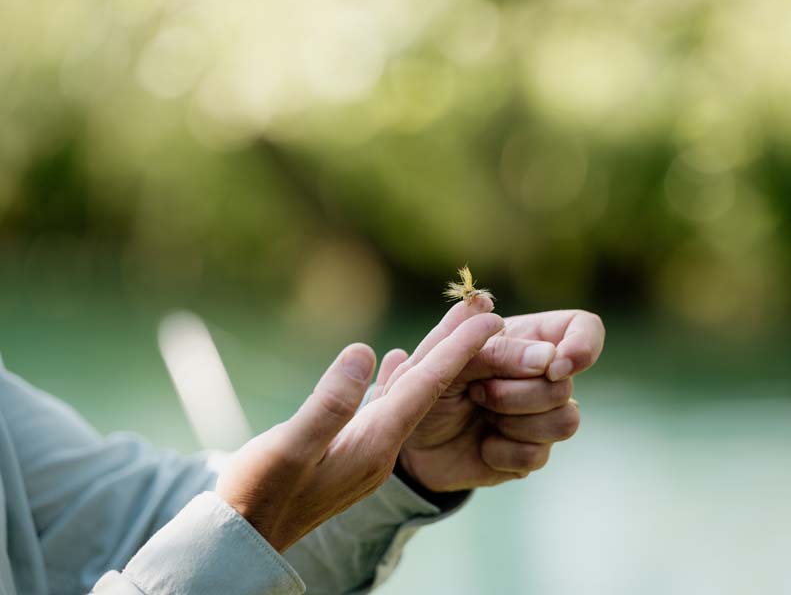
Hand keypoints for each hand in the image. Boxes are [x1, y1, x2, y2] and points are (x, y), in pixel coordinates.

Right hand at [216, 312, 502, 551]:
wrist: (247, 538)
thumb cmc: (260, 494)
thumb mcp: (289, 449)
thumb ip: (329, 404)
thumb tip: (365, 352)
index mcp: (374, 444)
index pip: (426, 388)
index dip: (457, 350)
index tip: (489, 318)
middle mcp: (381, 447)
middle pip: (428, 387)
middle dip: (457, 347)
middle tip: (486, 308)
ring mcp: (368, 449)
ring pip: (409, 394)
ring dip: (432, 359)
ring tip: (454, 327)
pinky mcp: (351, 449)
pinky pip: (386, 405)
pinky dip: (396, 379)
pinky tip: (396, 361)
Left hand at [378, 302, 604, 491]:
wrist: (409, 444)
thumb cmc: (425, 388)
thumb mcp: (443, 359)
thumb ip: (487, 346)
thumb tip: (546, 353)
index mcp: (525, 338)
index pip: (583, 329)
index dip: (582, 347)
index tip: (553, 366)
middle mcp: (541, 375)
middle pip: (566, 384)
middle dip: (514, 393)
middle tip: (476, 393)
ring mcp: (541, 416)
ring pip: (565, 421)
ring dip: (511, 421)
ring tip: (480, 415)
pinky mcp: (532, 452)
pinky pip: (538, 454)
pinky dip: (500, 450)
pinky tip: (481, 444)